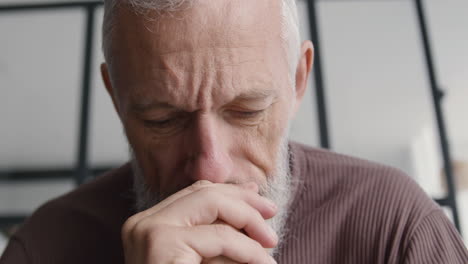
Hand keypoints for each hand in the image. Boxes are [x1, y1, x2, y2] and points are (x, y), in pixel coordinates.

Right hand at [122, 180, 277, 263]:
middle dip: (245, 201)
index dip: (232, 192)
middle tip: (273, 214)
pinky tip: (264, 263)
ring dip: (250, 222)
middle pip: (203, 192)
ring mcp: (148, 232)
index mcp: (149, 225)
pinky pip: (219, 237)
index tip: (261, 200)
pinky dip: (248, 249)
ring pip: (213, 205)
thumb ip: (223, 229)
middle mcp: (143, 224)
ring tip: (271, 244)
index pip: (196, 193)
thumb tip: (252, 189)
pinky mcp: (160, 245)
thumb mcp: (207, 257)